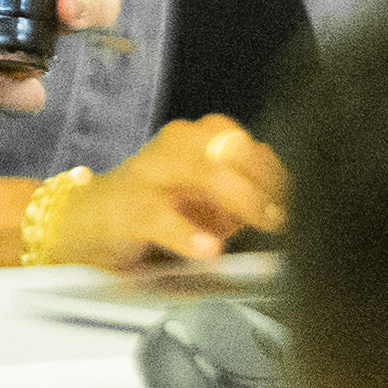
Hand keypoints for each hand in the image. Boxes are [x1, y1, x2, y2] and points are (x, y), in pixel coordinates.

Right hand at [61, 112, 287, 273]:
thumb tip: (292, 205)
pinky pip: (162, 216)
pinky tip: (209, 247)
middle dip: (267, 184)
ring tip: (264, 221)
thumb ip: (247, 199)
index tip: (300, 200)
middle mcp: (176, 146)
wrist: (87, 221)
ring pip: (204, 172)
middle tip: (287, 215)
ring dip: (242, 198)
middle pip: (233, 150)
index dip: (279, 173)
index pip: (249, 145)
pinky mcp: (128, 207)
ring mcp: (150, 173)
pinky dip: (188, 232)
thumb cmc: (155, 208)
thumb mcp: (208, 202)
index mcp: (198, 140)